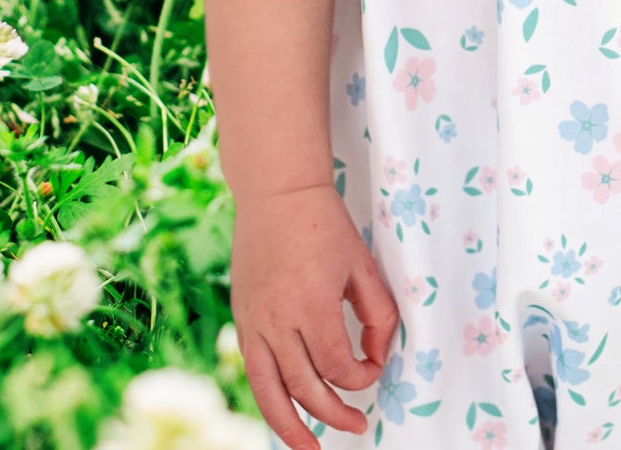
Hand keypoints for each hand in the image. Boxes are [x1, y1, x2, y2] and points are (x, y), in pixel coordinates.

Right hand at [228, 183, 398, 446]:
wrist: (277, 193)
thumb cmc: (324, 224)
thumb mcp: (362, 265)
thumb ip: (378, 313)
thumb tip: (378, 355)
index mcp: (312, 304)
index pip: (338, 366)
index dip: (361, 377)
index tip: (374, 368)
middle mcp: (278, 320)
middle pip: (306, 387)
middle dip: (334, 413)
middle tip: (357, 424)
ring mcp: (254, 321)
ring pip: (270, 392)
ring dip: (291, 428)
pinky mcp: (242, 318)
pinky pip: (253, 371)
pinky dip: (268, 399)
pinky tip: (283, 414)